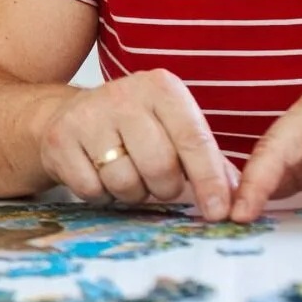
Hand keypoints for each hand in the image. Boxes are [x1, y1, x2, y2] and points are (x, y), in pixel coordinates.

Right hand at [38, 68, 237, 220]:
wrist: (69, 116)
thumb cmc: (134, 127)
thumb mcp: (172, 129)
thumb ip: (208, 160)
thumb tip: (240, 197)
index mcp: (162, 88)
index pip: (194, 140)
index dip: (209, 181)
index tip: (218, 213)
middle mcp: (125, 94)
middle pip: (160, 167)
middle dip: (163, 188)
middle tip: (155, 180)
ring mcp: (89, 115)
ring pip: (125, 182)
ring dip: (129, 191)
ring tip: (123, 170)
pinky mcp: (61, 139)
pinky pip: (92, 189)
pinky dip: (99, 192)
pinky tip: (96, 171)